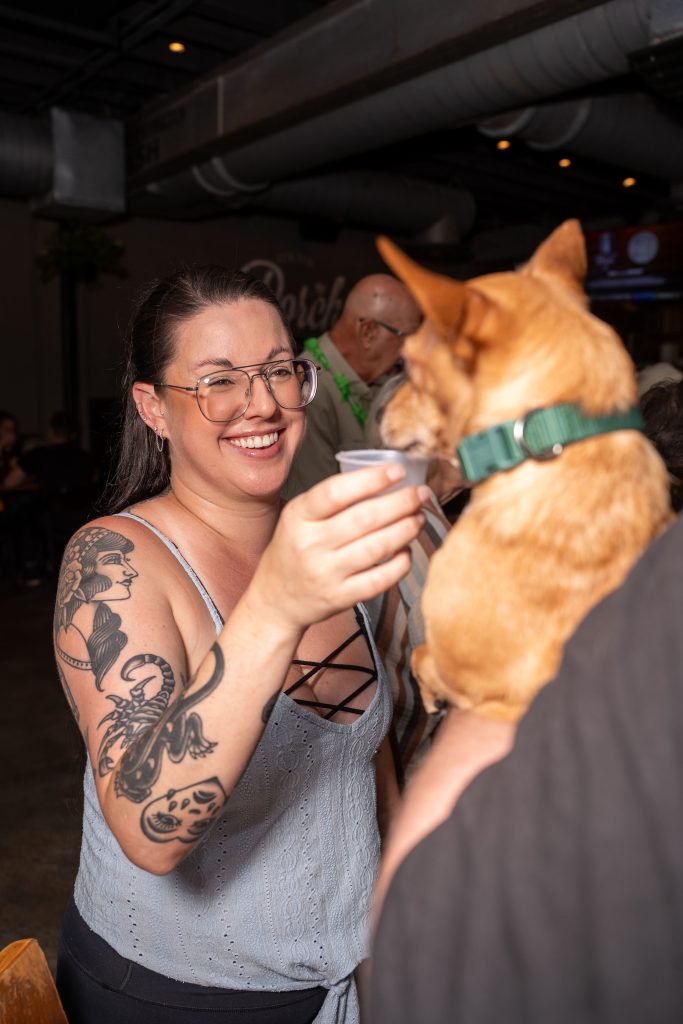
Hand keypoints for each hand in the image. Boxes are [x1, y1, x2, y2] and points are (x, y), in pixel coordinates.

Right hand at [250, 465, 428, 629]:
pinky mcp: (339, 597)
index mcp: (298, 517)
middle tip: (421, 493)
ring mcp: (325, 573)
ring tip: (419, 518)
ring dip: (405, 530)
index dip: (370, 480)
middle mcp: (310, 544)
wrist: (275, 599)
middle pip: (363, 519)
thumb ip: (331, 500)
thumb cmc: (294, 550)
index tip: (397, 471)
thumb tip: (384, 479)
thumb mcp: (299, 518)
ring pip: (376, 548)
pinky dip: (400, 564)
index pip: (335, 492)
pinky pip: (379, 580)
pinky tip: (407, 550)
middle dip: (400, 503)